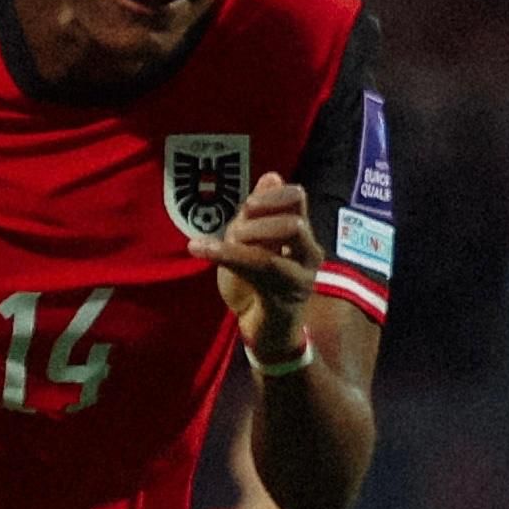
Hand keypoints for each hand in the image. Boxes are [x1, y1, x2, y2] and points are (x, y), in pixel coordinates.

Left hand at [191, 172, 321, 358]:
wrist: (262, 332)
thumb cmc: (256, 285)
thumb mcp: (250, 243)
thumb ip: (256, 214)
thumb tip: (271, 176)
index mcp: (300, 235)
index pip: (297, 197)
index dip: (271, 194)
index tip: (247, 204)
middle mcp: (309, 253)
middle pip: (294, 220)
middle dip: (259, 219)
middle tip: (235, 229)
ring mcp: (301, 276)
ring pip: (285, 242)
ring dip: (250, 235)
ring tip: (224, 244)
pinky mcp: (286, 296)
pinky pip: (261, 267)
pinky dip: (228, 254)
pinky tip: (199, 248)